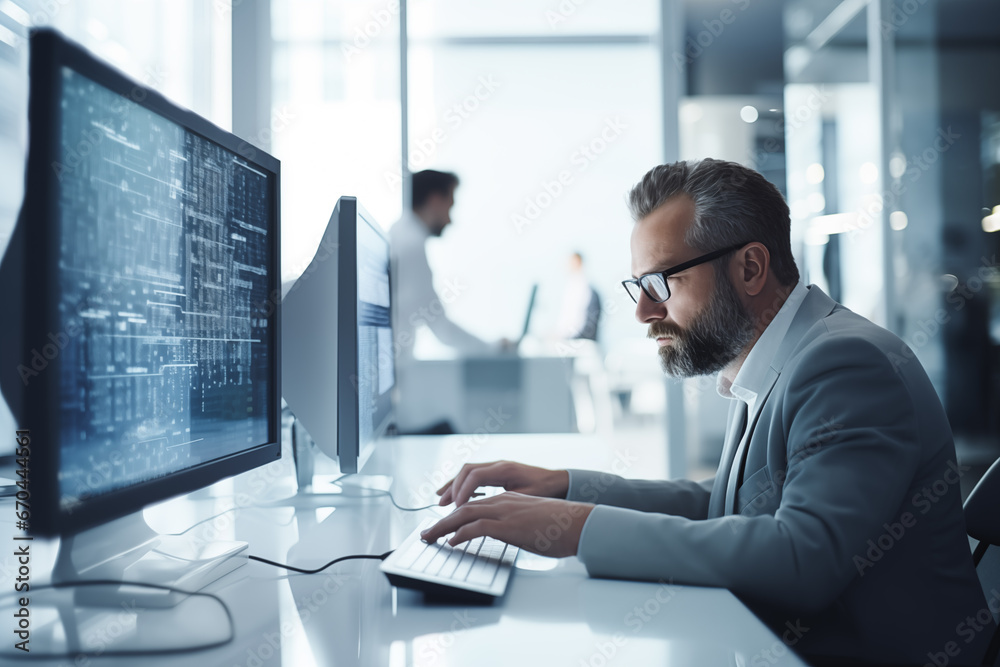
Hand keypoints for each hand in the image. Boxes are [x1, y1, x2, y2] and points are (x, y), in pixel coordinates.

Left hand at [420, 492, 594, 557]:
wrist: (578, 523)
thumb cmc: (560, 526)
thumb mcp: (533, 521)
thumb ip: (517, 524)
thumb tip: (510, 535)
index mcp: (508, 500)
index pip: (474, 504)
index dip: (455, 514)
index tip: (442, 525)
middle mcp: (503, 501)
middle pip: (462, 507)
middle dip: (441, 520)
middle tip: (426, 533)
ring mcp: (505, 512)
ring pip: (464, 515)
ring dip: (442, 527)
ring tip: (430, 537)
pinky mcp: (508, 525)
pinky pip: (476, 527)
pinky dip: (460, 534)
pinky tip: (452, 542)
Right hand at [436, 461, 568, 506]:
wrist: (559, 482)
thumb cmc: (546, 490)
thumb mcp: (528, 498)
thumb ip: (508, 502)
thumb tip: (488, 511)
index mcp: (504, 469)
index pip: (475, 476)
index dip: (463, 491)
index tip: (456, 508)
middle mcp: (498, 465)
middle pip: (467, 471)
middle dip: (452, 487)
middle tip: (441, 504)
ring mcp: (497, 468)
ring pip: (468, 473)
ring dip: (454, 486)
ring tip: (441, 500)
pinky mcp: (497, 474)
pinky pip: (475, 477)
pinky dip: (463, 486)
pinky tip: (456, 497)